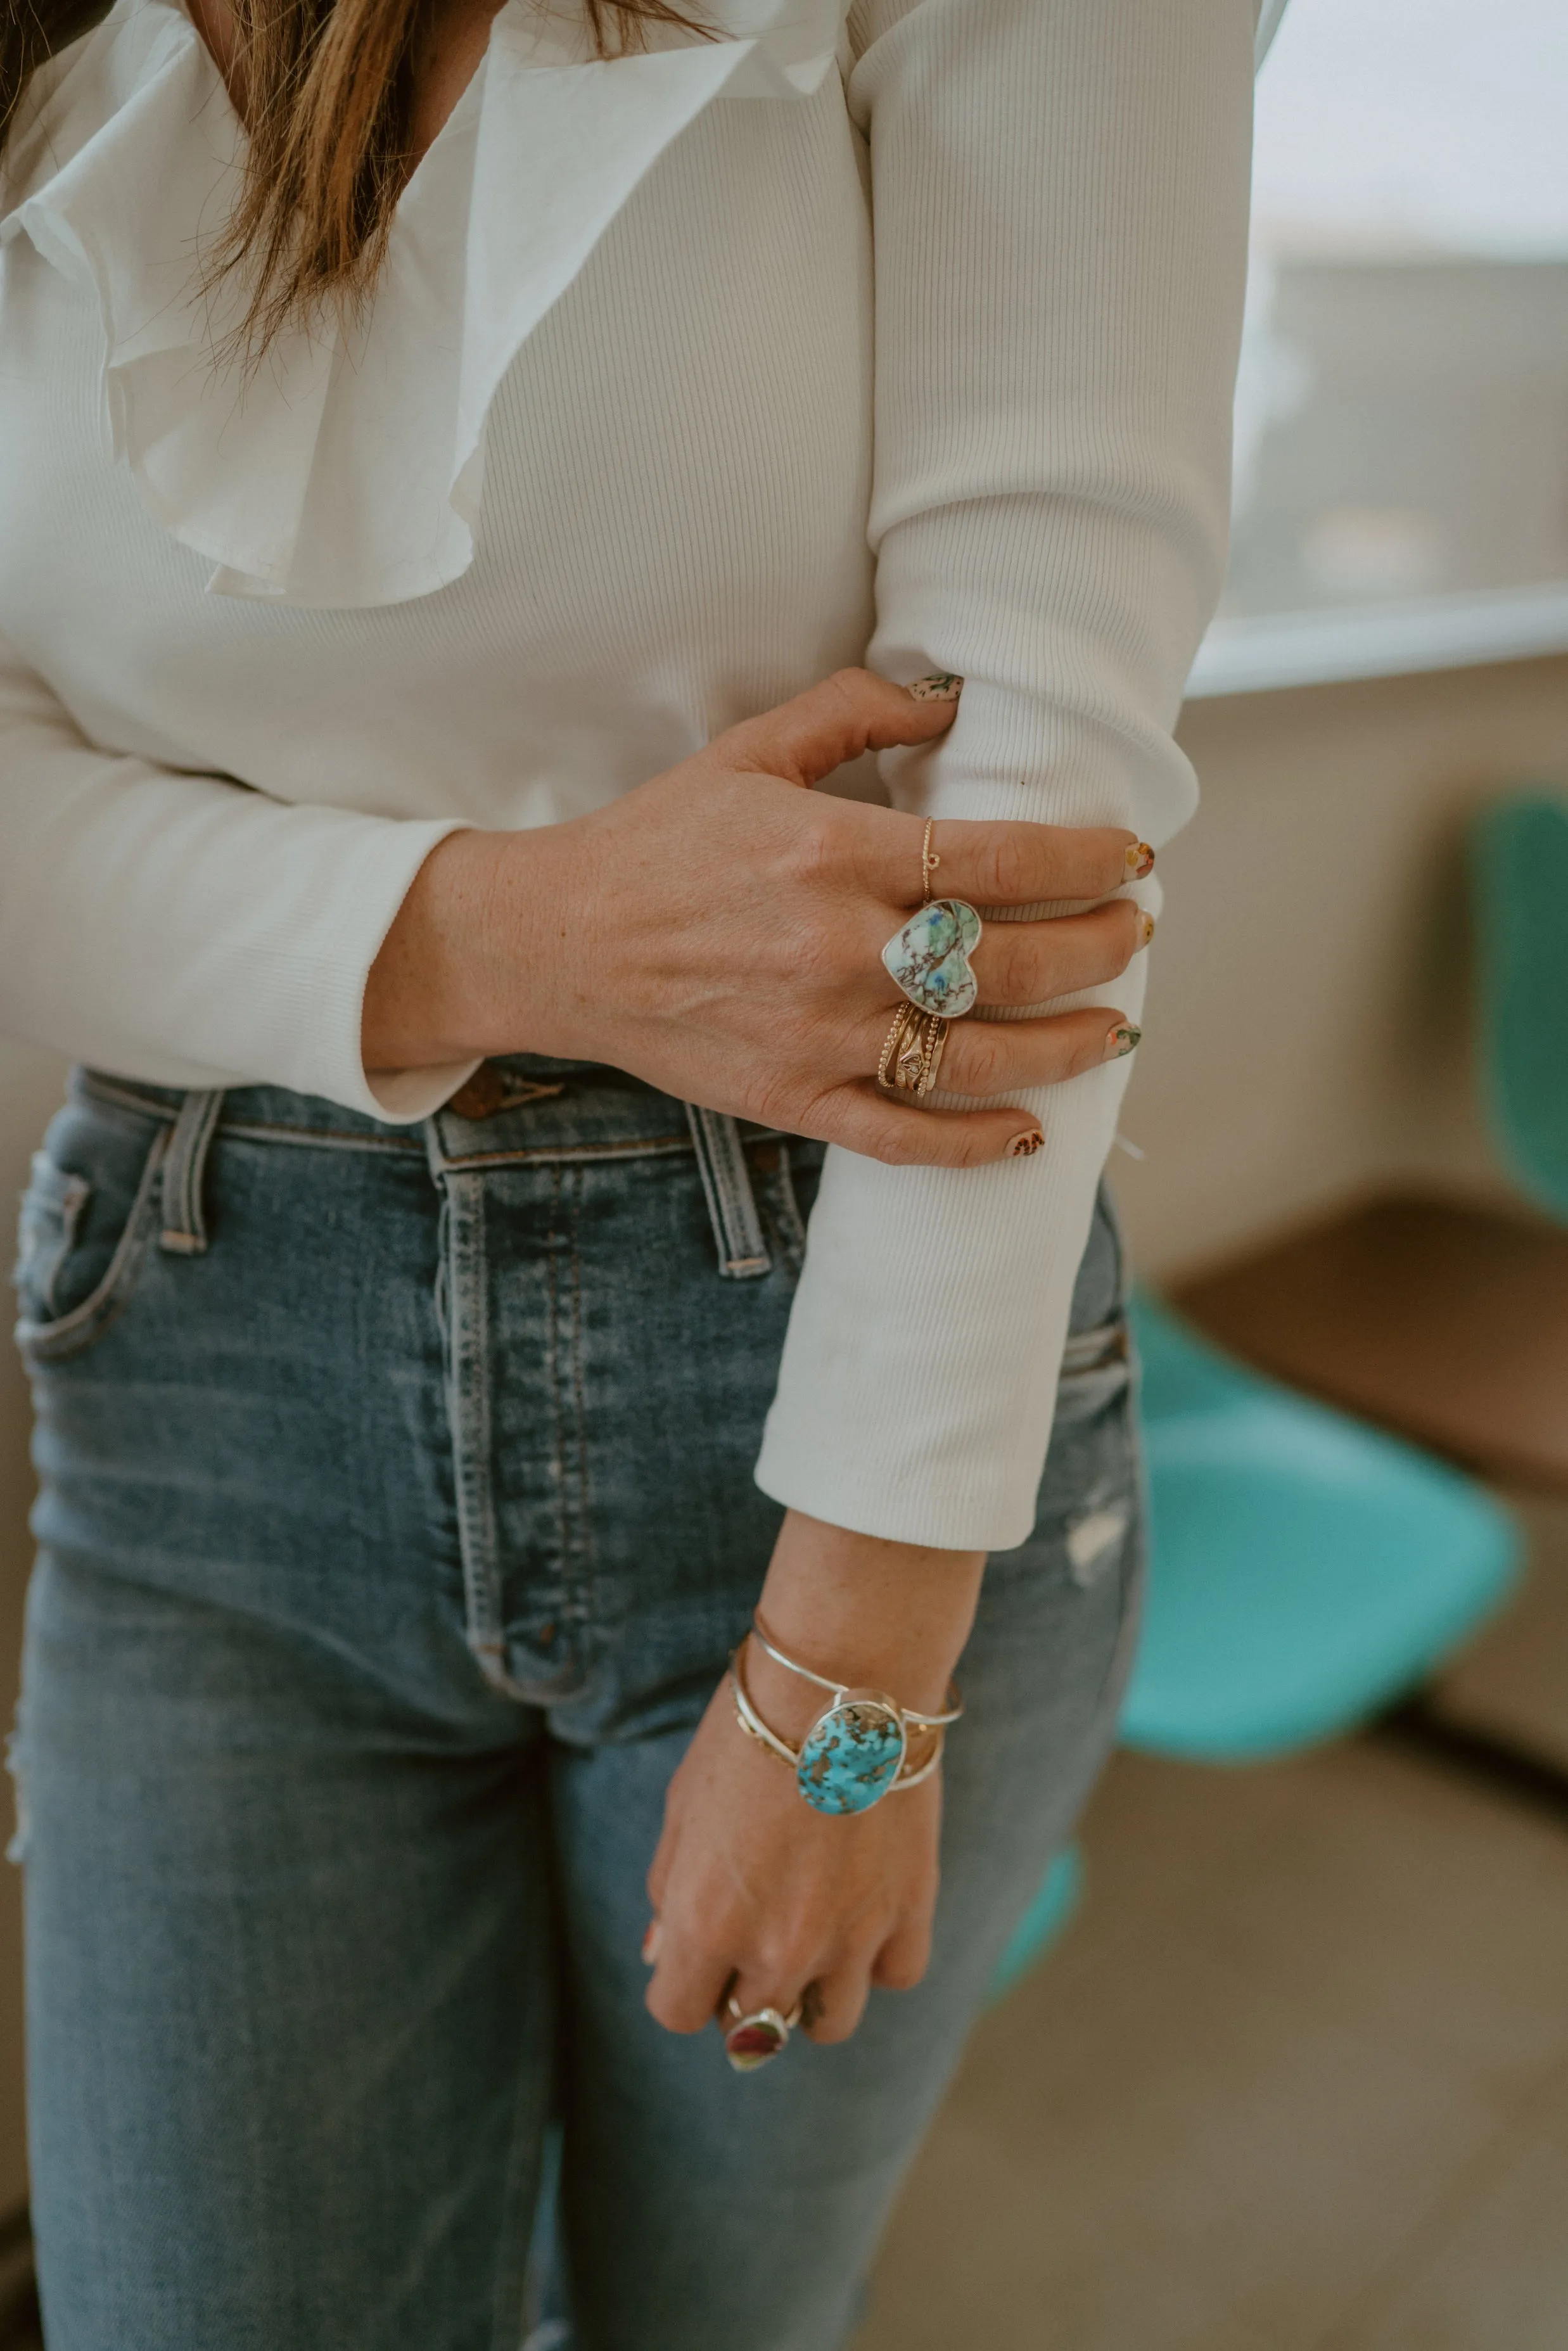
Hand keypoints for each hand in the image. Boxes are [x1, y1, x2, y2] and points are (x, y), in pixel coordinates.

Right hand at [364, 668, 1150, 1168]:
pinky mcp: (793, 1099)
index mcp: (833, 852)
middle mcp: (837, 950)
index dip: (1084, 861)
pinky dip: (975, 1143)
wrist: (557, 942)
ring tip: (1116, 1030)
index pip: (998, 857)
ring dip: (1065, 1047)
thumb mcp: (748, 751)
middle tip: (1134, 932)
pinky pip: (904, 1135)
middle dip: (1097, 947)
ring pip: (978, 1057)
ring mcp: (819, 1035)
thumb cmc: (656, 842)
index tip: (1133, 859)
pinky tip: (1028, 1132)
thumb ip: (855, 712)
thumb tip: (954, 699)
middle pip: (1009, 959)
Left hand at [643, 1510, 984, 2044]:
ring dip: (813, 1989)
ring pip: (829, 2022)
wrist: (843, 1678)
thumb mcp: (683, 1804)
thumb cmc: (749, 1730)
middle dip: (743, 1987)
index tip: (697, 1948)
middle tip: (756, 1925)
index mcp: (705, 1922)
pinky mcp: (909, 1911)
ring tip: (813, 1927)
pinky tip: (865, 1909)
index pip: (677, 2012)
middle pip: (752, 2029)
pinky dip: (879, 1957)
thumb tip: (663, 1953)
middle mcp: (776, 1947)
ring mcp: (849, 1937)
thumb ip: (670, 1888)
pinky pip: (894, 1977)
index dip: (682, 1982)